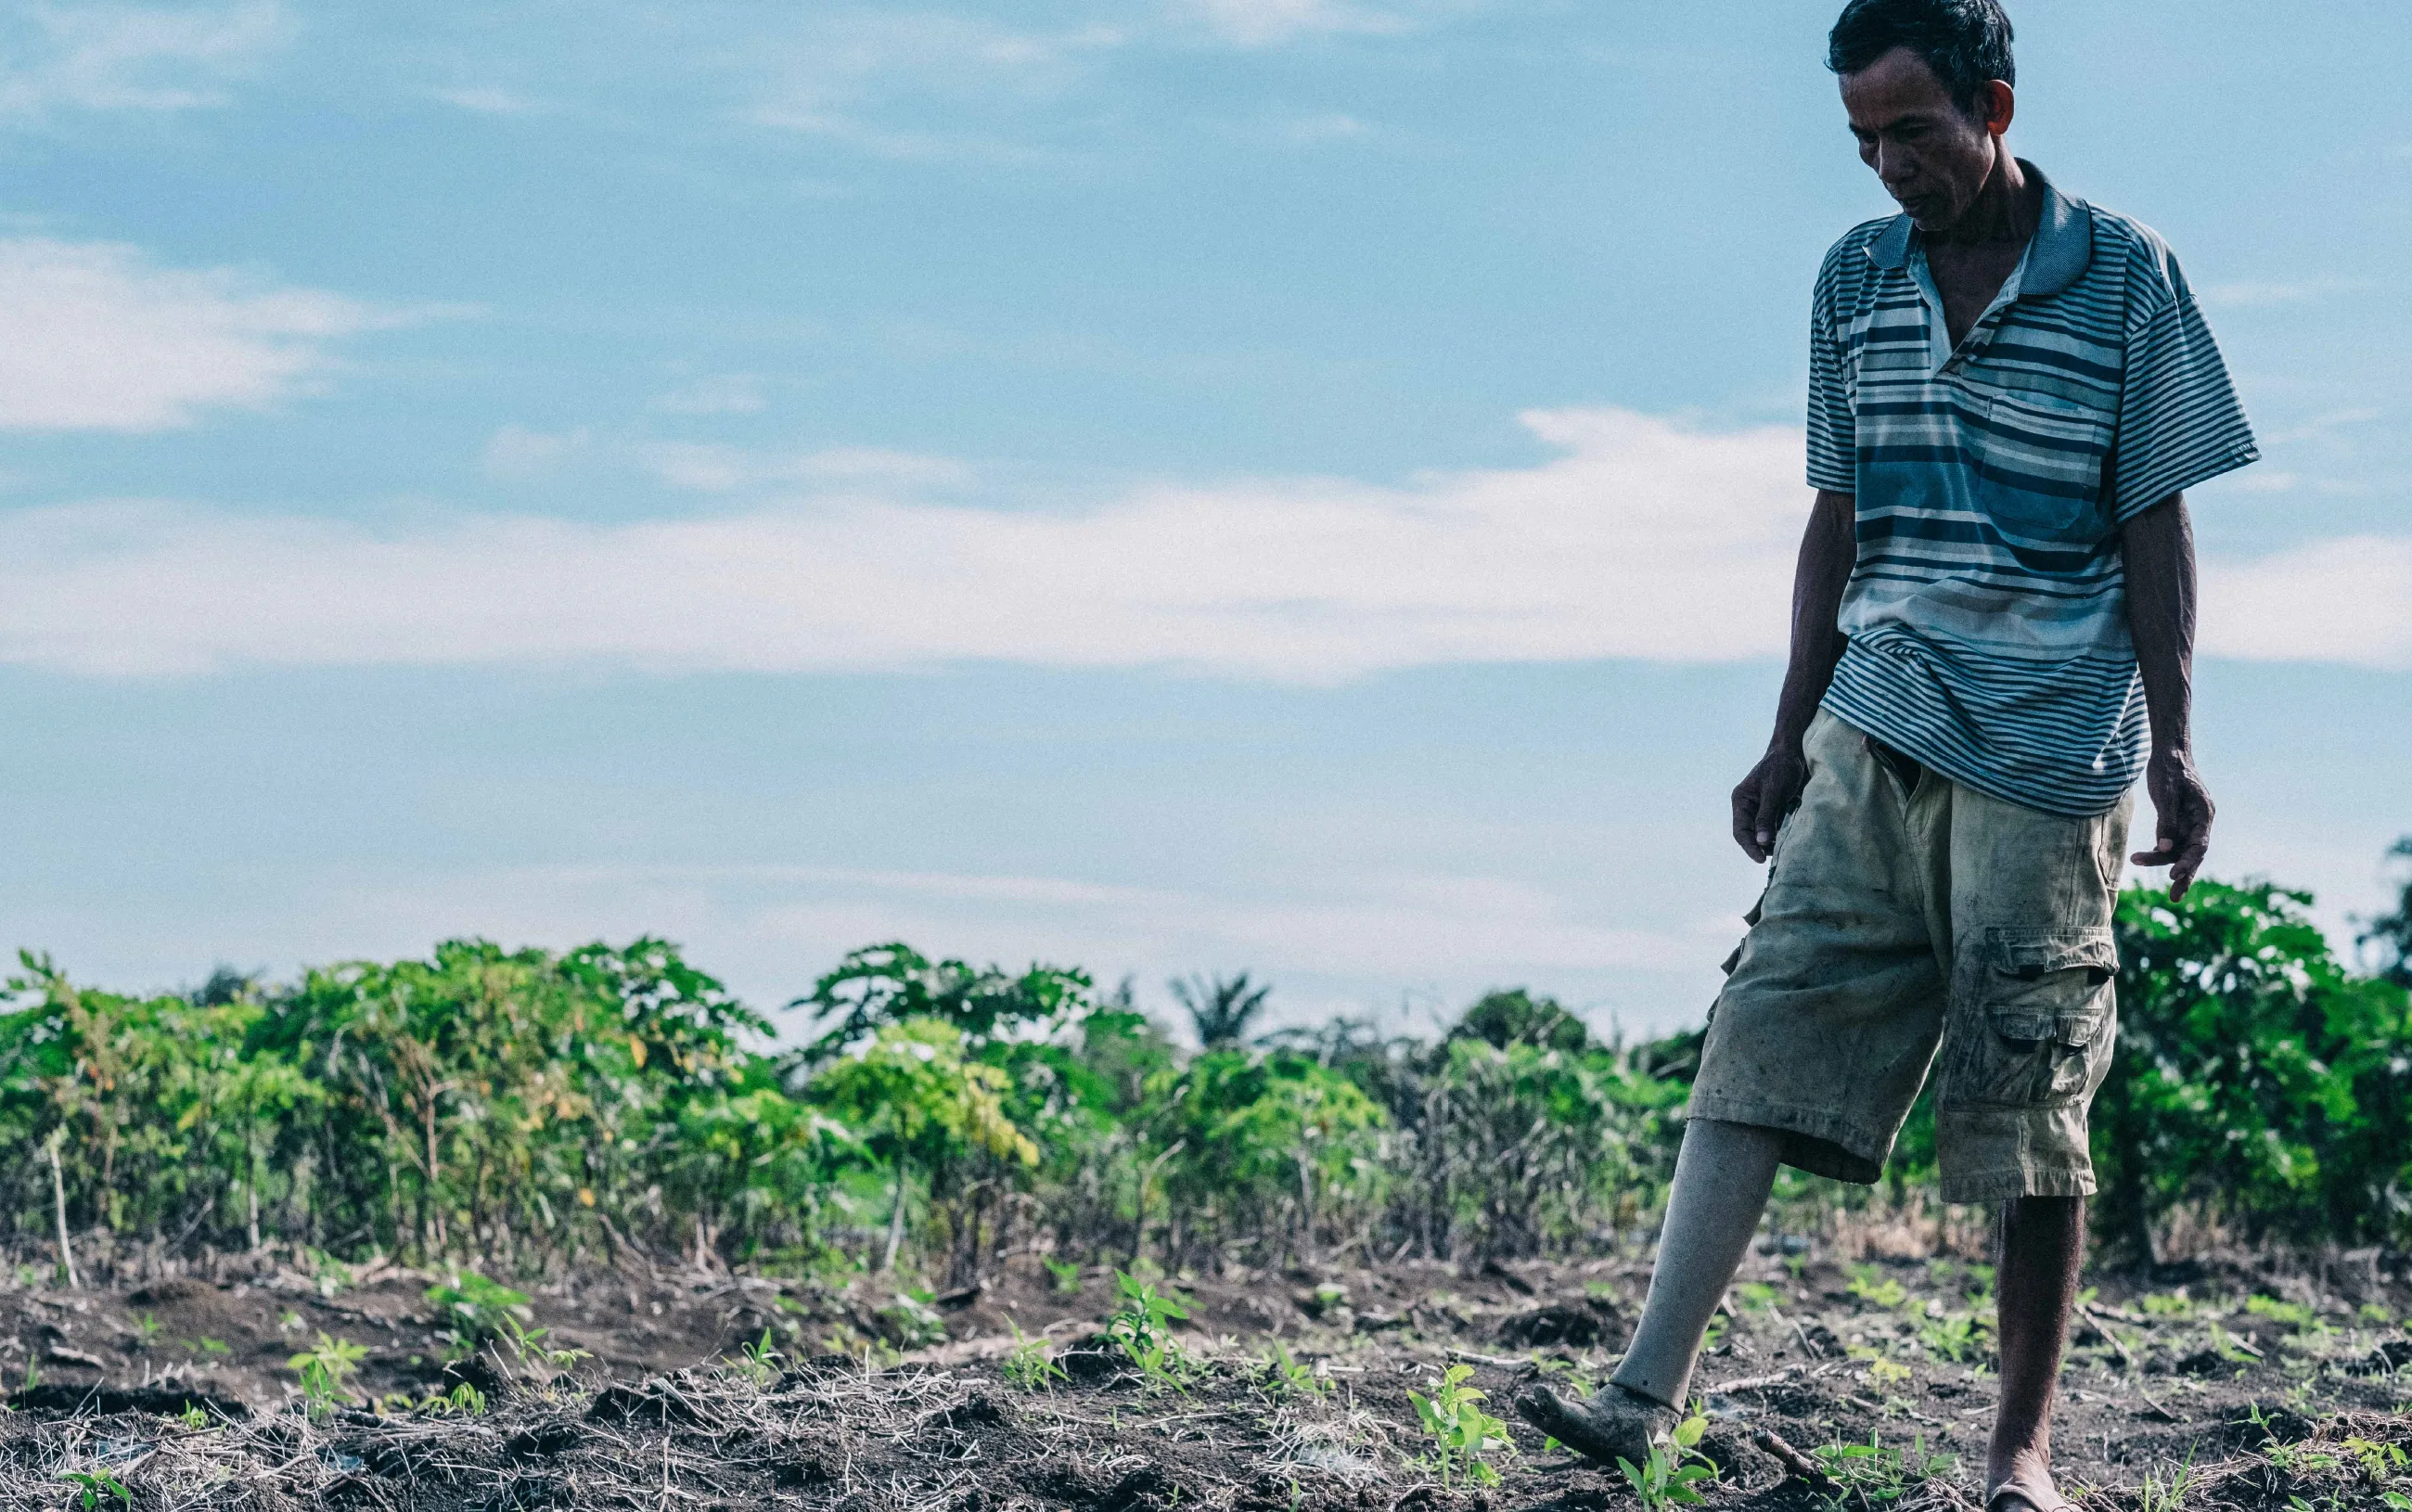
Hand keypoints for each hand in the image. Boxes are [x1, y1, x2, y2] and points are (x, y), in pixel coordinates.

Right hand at [1731, 743, 1808, 862]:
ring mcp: (1762, 808)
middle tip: (1776, 857)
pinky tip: (1789, 839)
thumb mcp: (1773, 792)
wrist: (1795, 752)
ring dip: (1771, 842)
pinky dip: (1780, 834)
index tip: (1761, 859)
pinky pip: (1775, 827)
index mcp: (1741, 801)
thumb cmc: (1781, 768)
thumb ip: (1766, 817)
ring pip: (1763, 833)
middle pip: (1750, 834)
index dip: (1750, 847)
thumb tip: (1761, 842)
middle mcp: (1749, 807)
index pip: (1741, 831)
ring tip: (1783, 849)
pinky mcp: (1775, 808)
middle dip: (1760, 847)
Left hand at [2129, 746, 2213, 899]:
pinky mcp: (2177, 820)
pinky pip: (2171, 841)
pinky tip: (2146, 857)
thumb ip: (2167, 821)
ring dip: (2163, 860)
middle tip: (2174, 898)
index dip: (2188, 862)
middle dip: (2184, 875)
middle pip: (2193, 853)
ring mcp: (2189, 822)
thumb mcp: (2165, 793)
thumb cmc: (2168, 769)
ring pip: (2180, 848)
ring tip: (2138, 862)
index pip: (2199, 845)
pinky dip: (2161, 851)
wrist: (2169, 750)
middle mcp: (2200, 821)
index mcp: (2203, 814)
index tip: (2174, 875)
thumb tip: (2165, 848)